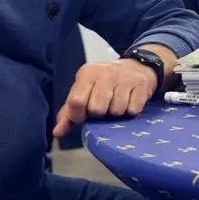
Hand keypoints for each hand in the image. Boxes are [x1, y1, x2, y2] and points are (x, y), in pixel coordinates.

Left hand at [53, 51, 168, 136]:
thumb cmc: (104, 83)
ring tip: (117, 103)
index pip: (76, 102)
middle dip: (100, 114)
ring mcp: (125, 78)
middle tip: (103, 107)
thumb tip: (57, 132)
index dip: (78, 116)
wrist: (136, 66)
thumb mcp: (84, 91)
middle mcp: (105, 73)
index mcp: (87, 73)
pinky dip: (130, 111)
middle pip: (97, 109)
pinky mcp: (141, 84)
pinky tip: (129, 102)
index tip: (84, 116)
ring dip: (116, 113)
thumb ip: (68, 112)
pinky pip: (133, 110)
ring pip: (116, 111)